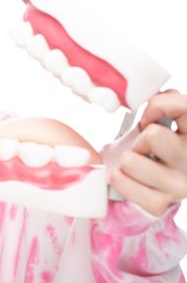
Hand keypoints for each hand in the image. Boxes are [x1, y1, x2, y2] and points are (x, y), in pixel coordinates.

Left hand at [109, 90, 186, 215]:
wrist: (152, 188)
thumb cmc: (156, 149)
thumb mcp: (165, 123)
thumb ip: (165, 104)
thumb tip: (153, 93)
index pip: (185, 107)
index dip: (159, 106)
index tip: (149, 116)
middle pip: (152, 136)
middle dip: (139, 139)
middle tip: (143, 148)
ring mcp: (179, 186)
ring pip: (131, 160)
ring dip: (126, 160)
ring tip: (136, 164)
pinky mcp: (159, 204)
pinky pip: (120, 180)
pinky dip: (117, 177)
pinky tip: (126, 178)